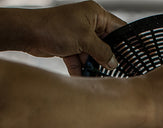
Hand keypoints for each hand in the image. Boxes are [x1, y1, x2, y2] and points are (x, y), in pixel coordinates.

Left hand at [7, 1, 125, 75]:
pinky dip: (79, 68)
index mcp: (96, 14)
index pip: (119, 28)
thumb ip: (101, 51)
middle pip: (105, 44)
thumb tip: (113, 62)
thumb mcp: (84, 39)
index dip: (127, 43)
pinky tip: (81, 78)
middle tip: (115, 71)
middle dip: (107, 58)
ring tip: (96, 77)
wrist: (27, 33)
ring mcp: (77, 35)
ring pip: (91, 54)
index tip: (134, 56)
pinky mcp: (67, 46)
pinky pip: (78, 59)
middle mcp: (88, 24)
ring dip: (92, 66)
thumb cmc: (54, 27)